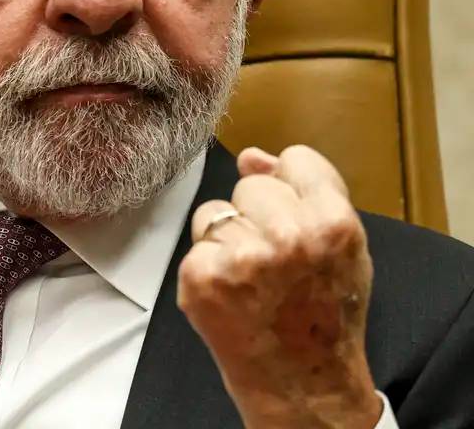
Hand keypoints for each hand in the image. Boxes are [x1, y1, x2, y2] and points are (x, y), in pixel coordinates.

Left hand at [177, 145, 382, 427]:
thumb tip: (252, 156)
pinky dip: (208, 262)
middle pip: (251, 186)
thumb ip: (307, 190)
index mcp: (333, 223)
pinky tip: (231, 291)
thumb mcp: (342, 247)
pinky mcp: (203, 275)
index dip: (293, 186)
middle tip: (276, 260)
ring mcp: (243, 257)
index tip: (296, 215)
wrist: (302, 381)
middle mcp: (289, 237)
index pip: (297, 160)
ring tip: (252, 277)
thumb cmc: (325, 312)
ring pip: (216, 210)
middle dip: (259, 215)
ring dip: (228, 237)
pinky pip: (196, 240)